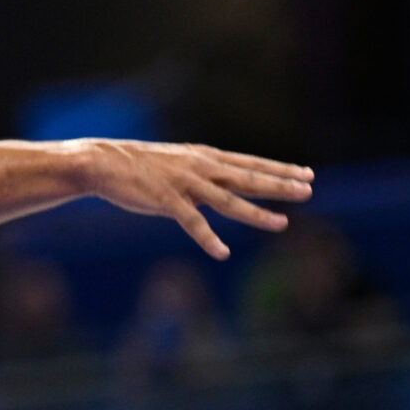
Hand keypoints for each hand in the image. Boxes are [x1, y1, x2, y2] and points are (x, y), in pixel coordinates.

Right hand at [80, 140, 312, 258]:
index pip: (249, 163)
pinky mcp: (166, 200)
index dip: (279, 168)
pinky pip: (192, 222)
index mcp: (203, 157)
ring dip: (256, 213)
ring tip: (283, 224)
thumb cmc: (139, 166)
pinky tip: (223, 252)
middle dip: (279, 185)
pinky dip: (208, 238)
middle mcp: (199, 167)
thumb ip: (203, 177)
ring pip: (228, 201)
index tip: (306, 173)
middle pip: (247, 178)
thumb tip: (224, 192)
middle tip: (308, 190)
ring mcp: (184, 184)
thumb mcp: (178, 164)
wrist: (102, 162)